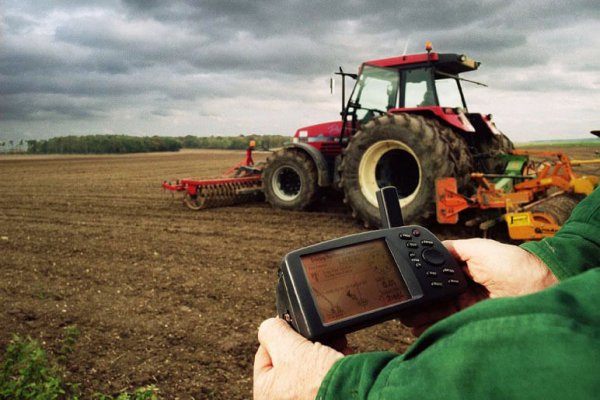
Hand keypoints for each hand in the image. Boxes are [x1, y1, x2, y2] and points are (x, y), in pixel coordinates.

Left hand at [253, 318, 343, 399]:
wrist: (357, 397)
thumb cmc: (318, 382)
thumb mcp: (288, 348)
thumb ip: (272, 331)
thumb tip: (270, 325)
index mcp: (265, 393)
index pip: (265, 353)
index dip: (281, 334)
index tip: (295, 325)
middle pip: (291, 359)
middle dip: (307, 342)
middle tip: (317, 334)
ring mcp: (306, 399)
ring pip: (311, 365)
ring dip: (324, 350)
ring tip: (336, 343)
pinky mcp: (326, 396)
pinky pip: (326, 375)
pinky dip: (334, 363)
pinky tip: (343, 355)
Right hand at [401, 238, 557, 335]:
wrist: (537, 289)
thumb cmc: (515, 265)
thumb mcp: (480, 248)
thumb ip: (454, 248)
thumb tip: (430, 245)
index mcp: (465, 268)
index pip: (437, 274)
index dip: (421, 277)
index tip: (406, 279)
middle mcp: (465, 287)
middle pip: (434, 293)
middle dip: (417, 297)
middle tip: (402, 301)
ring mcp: (467, 305)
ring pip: (437, 310)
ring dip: (420, 313)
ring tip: (405, 316)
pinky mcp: (472, 320)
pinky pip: (447, 323)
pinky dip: (431, 327)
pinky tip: (419, 328)